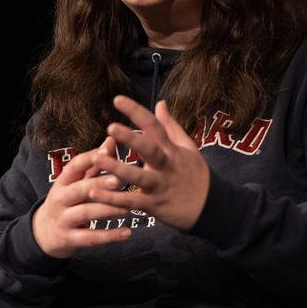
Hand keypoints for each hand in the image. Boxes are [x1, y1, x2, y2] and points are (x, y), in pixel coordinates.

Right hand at [32, 136, 131, 258]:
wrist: (43, 234)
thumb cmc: (67, 201)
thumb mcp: (75, 182)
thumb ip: (94, 164)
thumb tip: (112, 139)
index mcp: (63, 181)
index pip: (74, 166)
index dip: (90, 158)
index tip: (108, 151)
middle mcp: (60, 199)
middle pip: (79, 189)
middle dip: (98, 184)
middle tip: (119, 180)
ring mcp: (63, 219)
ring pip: (85, 213)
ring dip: (107, 210)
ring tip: (129, 208)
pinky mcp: (69, 239)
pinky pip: (90, 238)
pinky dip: (109, 236)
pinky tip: (127, 233)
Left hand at [89, 95, 208, 229]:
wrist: (212, 208)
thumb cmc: (196, 174)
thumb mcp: (188, 147)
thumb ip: (170, 126)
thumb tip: (160, 103)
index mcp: (171, 149)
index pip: (154, 126)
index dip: (136, 112)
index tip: (118, 99)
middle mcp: (166, 166)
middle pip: (149, 149)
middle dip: (131, 138)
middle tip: (110, 127)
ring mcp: (160, 186)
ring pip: (138, 177)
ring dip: (116, 169)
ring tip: (95, 159)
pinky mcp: (155, 206)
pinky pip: (132, 202)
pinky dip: (113, 198)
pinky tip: (94, 192)